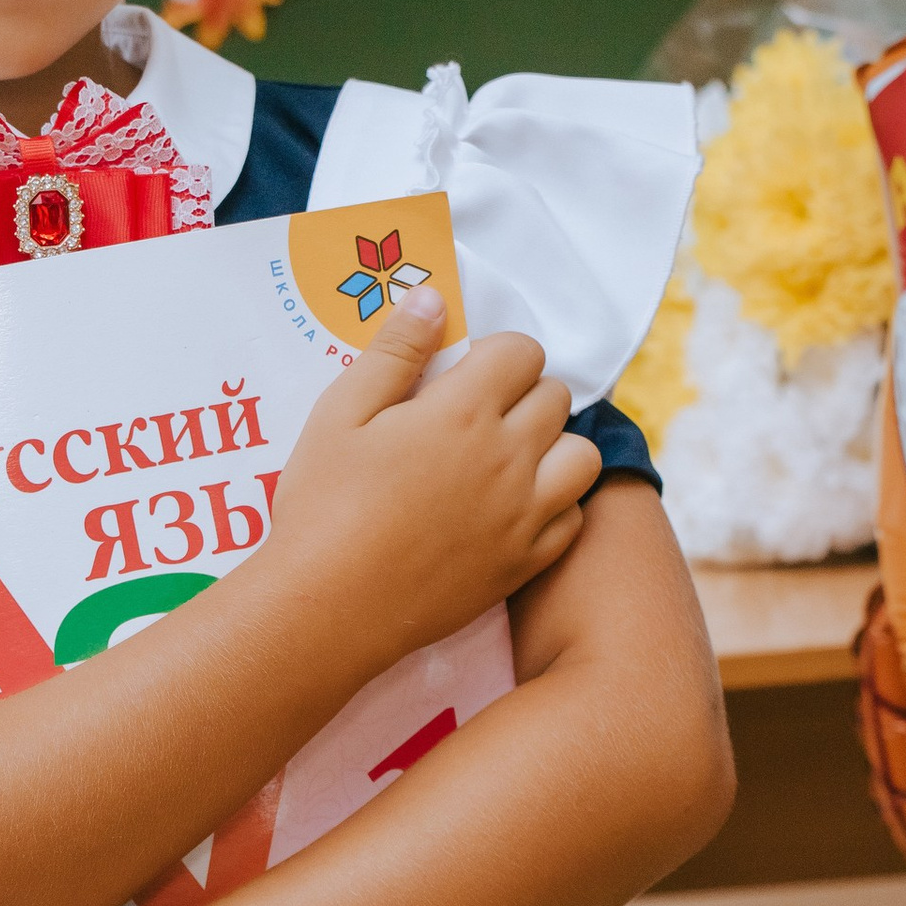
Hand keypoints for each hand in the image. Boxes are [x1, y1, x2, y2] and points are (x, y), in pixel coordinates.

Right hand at [263, 293, 600, 666]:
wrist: (329, 608)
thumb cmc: (323, 505)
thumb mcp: (340, 413)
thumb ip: (394, 351)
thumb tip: (433, 297)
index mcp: (463, 411)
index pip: (522, 351)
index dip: (496, 354)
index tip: (464, 374)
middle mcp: (508, 458)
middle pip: (556, 397)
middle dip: (522, 393)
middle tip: (476, 416)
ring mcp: (525, 514)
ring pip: (582, 456)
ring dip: (553, 446)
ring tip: (508, 458)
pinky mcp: (526, 562)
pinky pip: (574, 517)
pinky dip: (555, 505)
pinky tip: (512, 509)